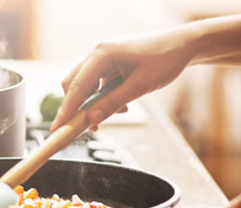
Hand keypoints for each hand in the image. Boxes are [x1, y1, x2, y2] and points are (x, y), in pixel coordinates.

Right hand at [50, 27, 196, 130]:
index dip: (66, 110)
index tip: (57, 129)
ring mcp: (104, 58)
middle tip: (87, 128)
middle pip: (75, 85)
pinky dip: (105, 97)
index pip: (76, 86)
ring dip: (95, 104)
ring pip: (87, 86)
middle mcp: (98, 53)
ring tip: (118, 113)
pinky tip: (123, 105)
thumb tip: (91, 119)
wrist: (183, 46)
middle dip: (79, 108)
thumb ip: (113, 103)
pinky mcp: (111, 63)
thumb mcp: (140, 86)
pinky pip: (99, 84)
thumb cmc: (164, 60)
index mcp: (102, 54)